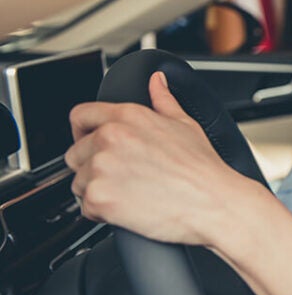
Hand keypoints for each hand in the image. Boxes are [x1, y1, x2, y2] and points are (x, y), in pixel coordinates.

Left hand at [65, 71, 252, 246]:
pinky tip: (128, 209)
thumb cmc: (203, 169)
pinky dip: (102, 213)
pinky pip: (86, 207)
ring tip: (129, 195)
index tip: (89, 143)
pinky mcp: (99, 198)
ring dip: (97, 190)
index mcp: (127, 117)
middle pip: (75, 153)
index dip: (82, 131)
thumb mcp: (186, 124)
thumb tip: (157, 81)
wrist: (213, 203)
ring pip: (79, 182)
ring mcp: (101, 168)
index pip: (80, 115)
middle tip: (121, 178)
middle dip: (91, 166)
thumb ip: (164, 99)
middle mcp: (109, 138)